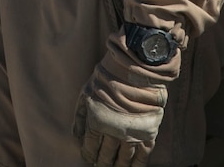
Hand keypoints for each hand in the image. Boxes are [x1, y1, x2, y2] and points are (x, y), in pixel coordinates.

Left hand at [73, 30, 180, 166]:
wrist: (134, 67)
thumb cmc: (107, 77)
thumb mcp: (87, 92)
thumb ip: (80, 116)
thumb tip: (76, 137)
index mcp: (96, 122)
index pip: (90, 147)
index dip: (88, 154)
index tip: (89, 158)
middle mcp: (113, 132)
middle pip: (106, 155)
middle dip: (102, 161)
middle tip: (101, 165)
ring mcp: (131, 133)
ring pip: (123, 158)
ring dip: (118, 165)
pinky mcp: (147, 132)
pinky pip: (142, 155)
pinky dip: (137, 164)